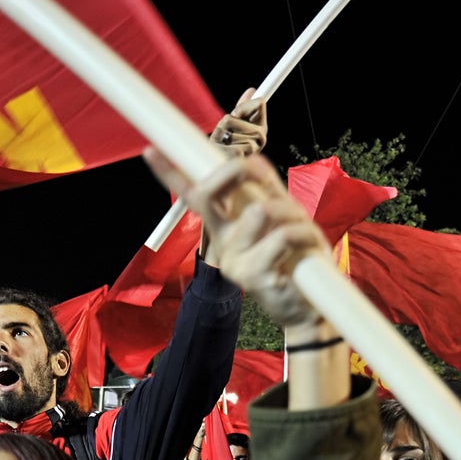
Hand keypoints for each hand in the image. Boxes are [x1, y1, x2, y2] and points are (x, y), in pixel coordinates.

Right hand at [144, 150, 331, 328]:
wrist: (309, 307)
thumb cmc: (295, 259)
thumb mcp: (281, 219)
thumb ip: (266, 191)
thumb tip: (253, 160)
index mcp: (225, 227)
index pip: (195, 197)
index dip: (171, 175)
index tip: (150, 152)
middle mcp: (223, 242)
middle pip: (208, 194)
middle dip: (234, 170)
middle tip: (256, 172)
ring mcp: (234, 260)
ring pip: (259, 210)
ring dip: (290, 212)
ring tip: (301, 227)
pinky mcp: (253, 276)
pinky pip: (282, 236)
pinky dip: (303, 234)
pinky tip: (308, 248)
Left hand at [210, 87, 266, 156]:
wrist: (219, 164)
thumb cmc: (227, 144)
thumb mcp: (235, 123)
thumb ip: (242, 108)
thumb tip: (252, 90)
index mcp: (261, 127)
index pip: (259, 103)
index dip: (244, 106)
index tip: (236, 113)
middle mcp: (261, 137)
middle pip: (234, 116)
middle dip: (224, 123)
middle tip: (225, 133)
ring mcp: (253, 147)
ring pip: (228, 127)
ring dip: (220, 134)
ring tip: (223, 143)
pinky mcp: (242, 156)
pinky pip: (224, 138)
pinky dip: (218, 143)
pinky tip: (222, 151)